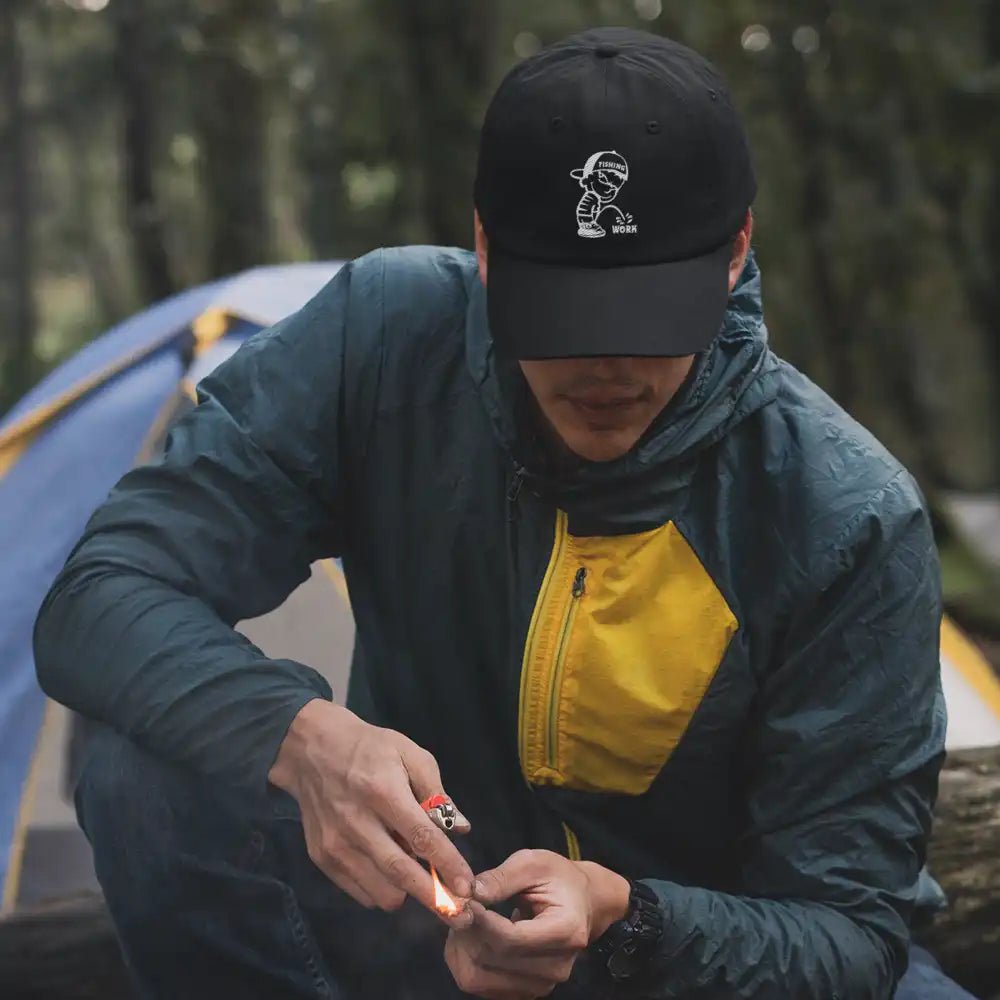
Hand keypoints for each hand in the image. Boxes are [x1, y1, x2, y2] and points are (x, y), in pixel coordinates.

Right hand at [268, 698, 473, 923]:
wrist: (311, 750)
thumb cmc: (370, 748)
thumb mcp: (409, 753)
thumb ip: (436, 793)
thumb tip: (460, 828)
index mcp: (382, 791)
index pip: (421, 837)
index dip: (447, 865)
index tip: (468, 886)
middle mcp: (356, 822)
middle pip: (401, 872)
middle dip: (435, 898)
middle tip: (461, 913)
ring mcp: (335, 844)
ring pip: (382, 891)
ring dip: (409, 892)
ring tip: (420, 873)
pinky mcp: (322, 858)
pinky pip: (362, 892)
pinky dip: (384, 889)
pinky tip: (391, 867)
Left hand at [444, 849, 629, 998]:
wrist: (583, 905)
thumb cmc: (559, 879)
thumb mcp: (534, 863)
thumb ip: (501, 877)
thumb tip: (469, 892)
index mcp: (565, 932)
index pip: (510, 939)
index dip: (479, 922)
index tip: (461, 901)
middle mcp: (555, 967)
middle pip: (491, 960)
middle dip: (466, 932)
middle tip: (458, 905)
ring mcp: (540, 985)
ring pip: (478, 979)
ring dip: (460, 949)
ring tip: (464, 920)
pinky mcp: (525, 992)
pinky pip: (480, 986)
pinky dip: (465, 961)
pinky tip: (471, 937)